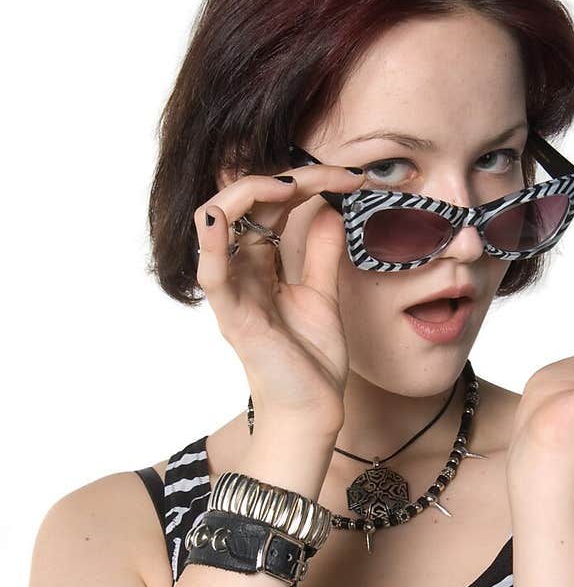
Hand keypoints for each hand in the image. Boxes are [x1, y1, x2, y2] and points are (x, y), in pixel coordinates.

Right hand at [194, 163, 365, 435]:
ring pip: (218, 223)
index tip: (350, 177)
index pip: (272, 205)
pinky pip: (212, 275)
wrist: (313, 411)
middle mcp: (241, 272)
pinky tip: (218, 217)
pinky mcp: (233, 316)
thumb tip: (330, 210)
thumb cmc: (311, 363)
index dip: (307, 182)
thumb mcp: (323, 295)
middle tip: (334, 175)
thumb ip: (321, 254)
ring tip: (289, 184)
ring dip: (249, 194)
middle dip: (289, 178)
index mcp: (260, 265)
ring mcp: (233, 292)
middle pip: (248, 204)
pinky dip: (210, 243)